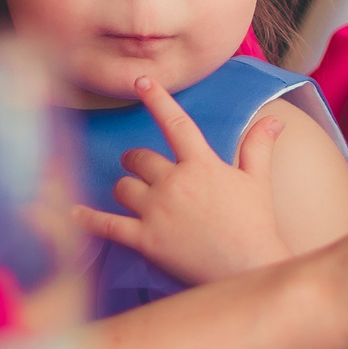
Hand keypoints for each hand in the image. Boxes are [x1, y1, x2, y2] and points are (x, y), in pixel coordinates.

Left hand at [72, 78, 291, 283]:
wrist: (248, 267)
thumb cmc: (255, 224)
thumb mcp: (257, 181)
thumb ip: (258, 146)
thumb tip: (274, 120)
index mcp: (201, 164)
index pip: (176, 124)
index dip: (158, 100)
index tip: (141, 82)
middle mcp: (174, 183)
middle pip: (139, 159)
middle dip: (135, 161)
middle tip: (138, 167)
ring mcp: (157, 212)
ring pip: (122, 188)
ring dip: (123, 188)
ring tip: (131, 195)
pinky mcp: (145, 240)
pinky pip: (107, 225)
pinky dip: (88, 218)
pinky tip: (73, 212)